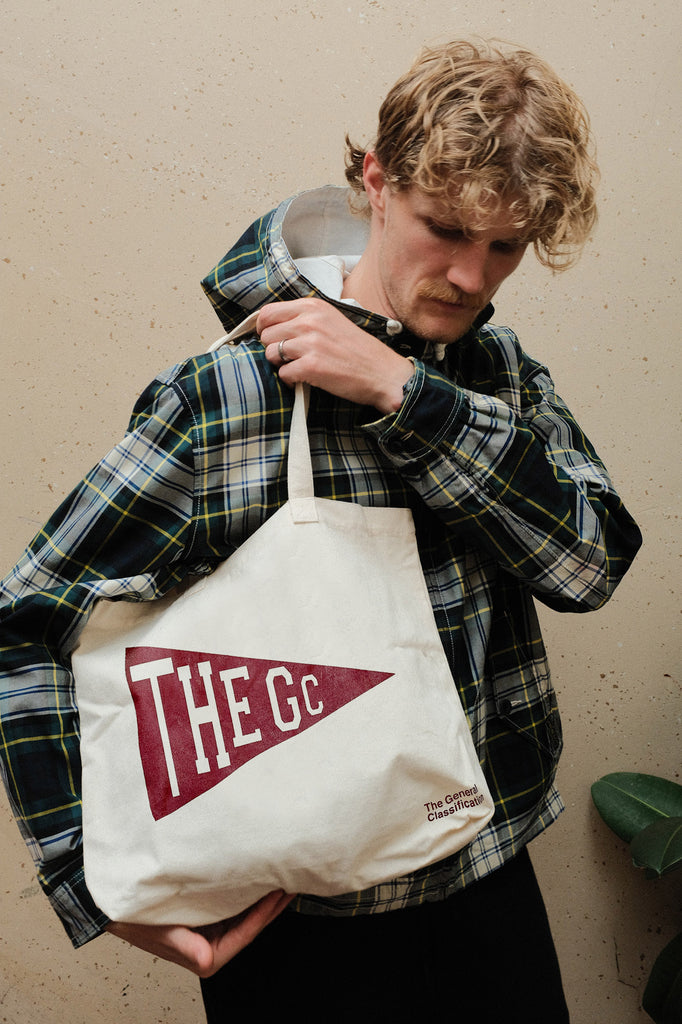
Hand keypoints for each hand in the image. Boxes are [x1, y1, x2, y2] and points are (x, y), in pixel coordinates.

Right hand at [105, 890, 292, 977]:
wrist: (115, 903)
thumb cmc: (134, 918)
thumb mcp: (161, 931)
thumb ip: (185, 946)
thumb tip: (204, 959)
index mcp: (206, 956)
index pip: (246, 934)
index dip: (265, 914)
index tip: (279, 893)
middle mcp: (212, 945)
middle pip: (252, 924)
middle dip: (272, 903)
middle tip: (291, 878)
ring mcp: (212, 929)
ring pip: (246, 913)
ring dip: (263, 895)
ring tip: (281, 873)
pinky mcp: (208, 916)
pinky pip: (235, 903)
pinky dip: (248, 890)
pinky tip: (258, 873)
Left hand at [257, 297, 412, 414]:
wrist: (382, 373)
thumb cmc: (357, 350)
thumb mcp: (332, 320)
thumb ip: (305, 318)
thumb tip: (274, 326)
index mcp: (313, 306)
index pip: (267, 312)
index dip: (264, 328)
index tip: (272, 339)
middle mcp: (309, 321)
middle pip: (266, 334)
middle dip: (273, 348)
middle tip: (290, 357)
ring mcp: (309, 344)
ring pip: (271, 354)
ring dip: (280, 365)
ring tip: (298, 367)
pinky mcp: (311, 366)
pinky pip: (283, 374)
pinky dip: (291, 380)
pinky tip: (305, 379)